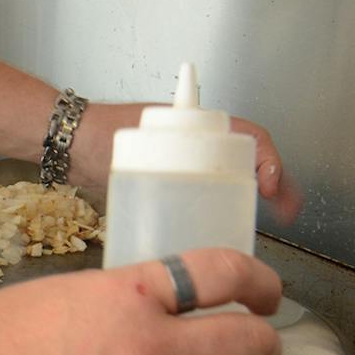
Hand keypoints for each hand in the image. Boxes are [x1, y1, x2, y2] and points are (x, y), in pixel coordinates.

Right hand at [0, 248, 284, 354]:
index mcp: (130, 294)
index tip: (265, 294)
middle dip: (266, 343)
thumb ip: (123, 302)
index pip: (222, 273)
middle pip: (246, 341)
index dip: (260, 281)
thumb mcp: (68, 293)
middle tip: (261, 349)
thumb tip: (161, 317)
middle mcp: (149, 348)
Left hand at [71, 104, 303, 225]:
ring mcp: (188, 158)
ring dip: (256, 193)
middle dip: (275, 181)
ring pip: (235, 173)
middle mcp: (196, 140)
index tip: (271, 186)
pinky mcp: (175, 177)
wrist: (67, 145)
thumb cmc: (96, 137)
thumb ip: (153, 154)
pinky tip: (229, 228)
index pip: (248, 134)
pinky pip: (211, 188)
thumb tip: (178, 173)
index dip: (270, 159)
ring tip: (270, 219)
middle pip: (249, 157)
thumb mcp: (135, 144)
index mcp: (195, 125)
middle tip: (287, 209)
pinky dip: (228, 204)